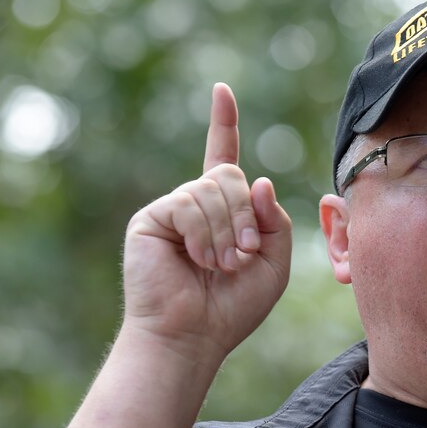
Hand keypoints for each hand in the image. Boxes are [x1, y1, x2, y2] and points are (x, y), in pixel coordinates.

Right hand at [121, 83, 292, 362]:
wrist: (192, 336)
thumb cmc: (231, 307)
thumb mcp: (273, 263)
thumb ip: (275, 221)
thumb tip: (260, 181)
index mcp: (222, 211)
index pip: (222, 156)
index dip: (224, 124)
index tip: (222, 91)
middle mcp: (194, 204)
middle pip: (230, 175)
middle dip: (246, 214)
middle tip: (243, 254)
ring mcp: (171, 209)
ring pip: (212, 189)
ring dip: (227, 230)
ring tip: (221, 265)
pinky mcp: (151, 219)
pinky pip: (188, 203)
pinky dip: (204, 233)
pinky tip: (198, 260)